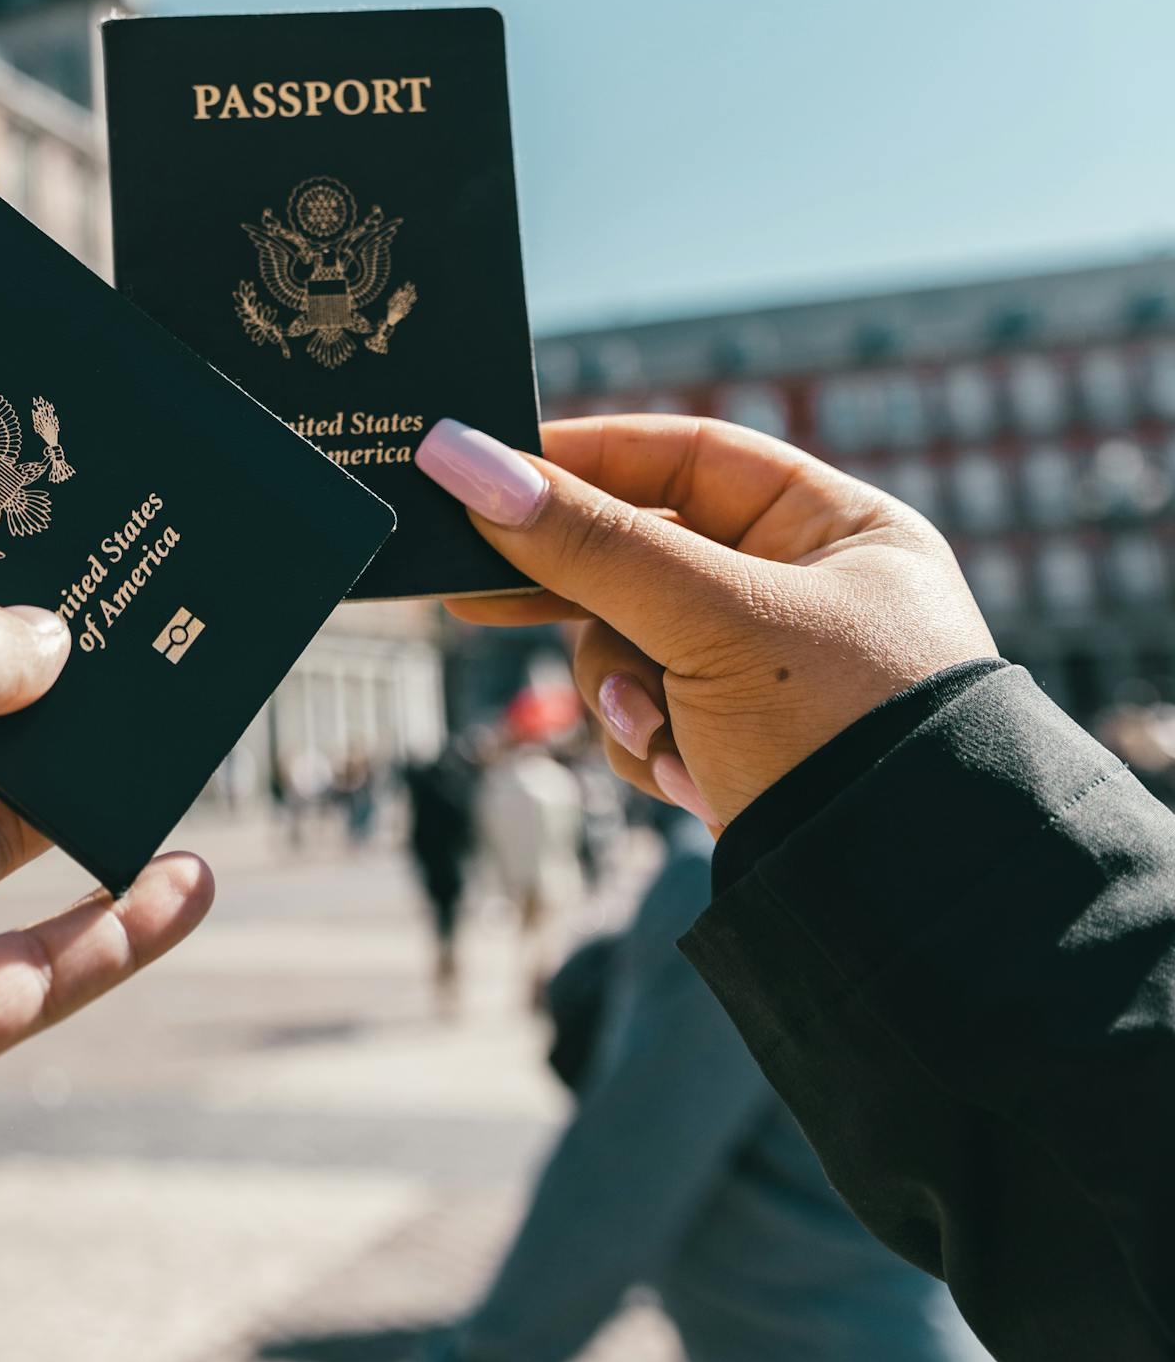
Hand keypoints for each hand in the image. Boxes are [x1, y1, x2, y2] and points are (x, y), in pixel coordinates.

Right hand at [416, 414, 993, 830]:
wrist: (900, 904)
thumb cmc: (840, 729)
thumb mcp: (710, 620)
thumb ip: (587, 542)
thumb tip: (461, 458)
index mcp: (837, 528)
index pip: (688, 457)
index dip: (587, 460)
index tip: (488, 471)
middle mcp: (806, 590)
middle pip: (644, 557)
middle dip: (580, 597)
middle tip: (472, 594)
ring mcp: (769, 674)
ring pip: (629, 645)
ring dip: (623, 692)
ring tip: (661, 733)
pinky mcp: (739, 746)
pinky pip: (648, 716)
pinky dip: (652, 745)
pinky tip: (691, 779)